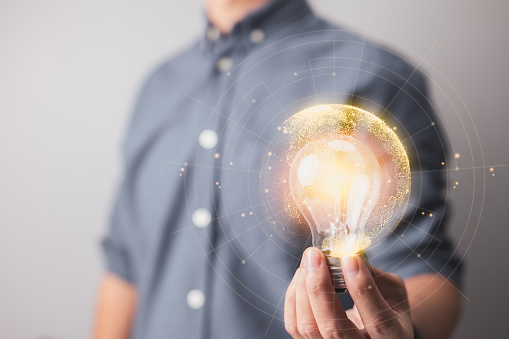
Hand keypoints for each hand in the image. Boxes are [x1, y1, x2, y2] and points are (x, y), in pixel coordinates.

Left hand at [284, 247, 413, 337]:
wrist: (374, 327)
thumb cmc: (386, 304)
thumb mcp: (393, 291)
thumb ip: (374, 275)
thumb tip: (346, 254)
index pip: (378, 321)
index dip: (362, 289)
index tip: (349, 259)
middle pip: (334, 328)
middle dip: (320, 287)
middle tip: (316, 255)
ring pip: (308, 327)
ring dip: (304, 288)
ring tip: (309, 261)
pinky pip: (294, 325)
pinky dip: (294, 297)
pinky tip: (302, 276)